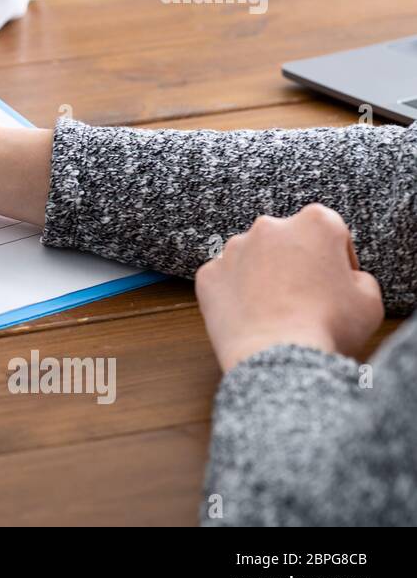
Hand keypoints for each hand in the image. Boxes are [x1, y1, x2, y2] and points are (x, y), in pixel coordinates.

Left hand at [194, 204, 383, 371]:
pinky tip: (250, 316)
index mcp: (315, 222)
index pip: (330, 231)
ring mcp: (234, 249)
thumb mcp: (369, 300)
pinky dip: (235, 294)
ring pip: (252, 257)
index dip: (337, 259)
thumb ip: (358, 277)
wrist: (278, 355)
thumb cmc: (329, 327)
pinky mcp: (208, 273)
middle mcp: (270, 226)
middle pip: (287, 241)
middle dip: (295, 263)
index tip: (336, 281)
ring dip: (263, 276)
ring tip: (276, 311)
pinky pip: (224, 280)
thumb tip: (343, 278)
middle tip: (305, 298)